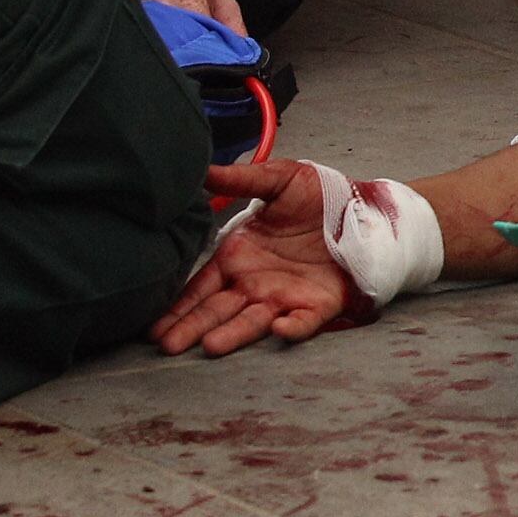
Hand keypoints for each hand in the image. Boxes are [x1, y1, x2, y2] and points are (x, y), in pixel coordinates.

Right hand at [151, 160, 353, 356]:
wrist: (364, 210)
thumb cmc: (319, 197)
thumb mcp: (279, 180)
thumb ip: (242, 180)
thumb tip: (203, 170)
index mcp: (239, 256)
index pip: (200, 288)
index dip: (178, 306)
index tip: (153, 326)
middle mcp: (254, 283)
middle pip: (217, 311)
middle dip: (192, 328)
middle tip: (168, 346)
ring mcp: (284, 297)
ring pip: (251, 321)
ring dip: (233, 333)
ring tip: (210, 346)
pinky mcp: (317, 305)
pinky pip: (303, 321)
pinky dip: (292, 328)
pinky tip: (279, 329)